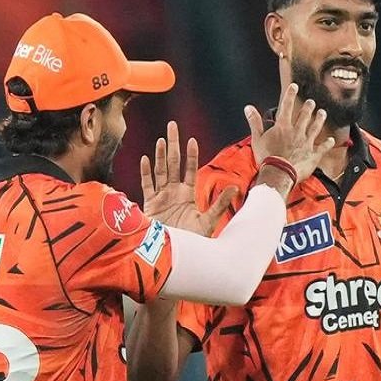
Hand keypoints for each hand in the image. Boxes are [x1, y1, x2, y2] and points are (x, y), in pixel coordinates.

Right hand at [140, 121, 237, 235]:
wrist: (173, 254)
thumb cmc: (192, 241)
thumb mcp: (208, 221)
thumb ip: (219, 204)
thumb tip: (235, 187)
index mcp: (187, 195)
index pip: (190, 169)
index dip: (191, 155)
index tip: (192, 140)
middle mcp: (174, 192)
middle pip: (173, 163)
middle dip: (173, 144)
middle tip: (173, 125)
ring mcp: (161, 197)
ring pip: (160, 171)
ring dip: (160, 154)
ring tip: (162, 139)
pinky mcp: (150, 205)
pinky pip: (147, 185)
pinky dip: (146, 172)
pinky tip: (146, 158)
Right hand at [245, 83, 335, 183]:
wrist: (279, 174)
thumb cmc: (267, 158)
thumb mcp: (257, 139)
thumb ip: (254, 122)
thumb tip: (248, 108)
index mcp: (283, 127)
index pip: (286, 106)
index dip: (290, 95)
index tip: (294, 86)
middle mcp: (296, 132)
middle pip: (304, 115)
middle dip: (308, 107)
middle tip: (311, 101)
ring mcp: (306, 142)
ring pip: (315, 127)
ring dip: (319, 119)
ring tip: (322, 113)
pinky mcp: (313, 154)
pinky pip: (322, 147)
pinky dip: (327, 144)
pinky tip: (331, 140)